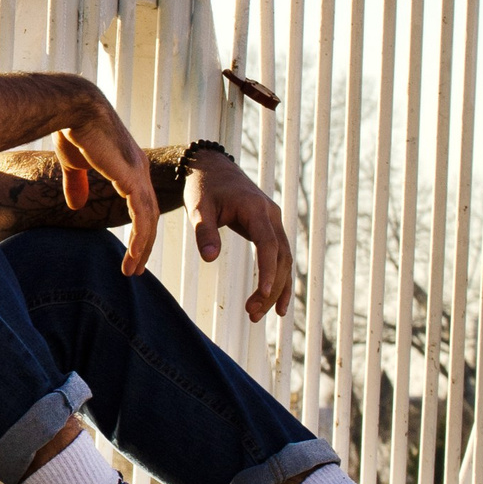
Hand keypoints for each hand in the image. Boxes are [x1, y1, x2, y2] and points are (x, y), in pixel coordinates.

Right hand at [54, 90, 156, 277]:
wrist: (73, 108)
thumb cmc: (73, 129)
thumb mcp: (74, 163)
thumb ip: (77, 184)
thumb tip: (76, 205)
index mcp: (129, 167)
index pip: (140, 203)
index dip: (138, 227)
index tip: (131, 250)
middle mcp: (140, 171)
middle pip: (149, 214)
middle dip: (144, 243)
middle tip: (136, 268)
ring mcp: (138, 174)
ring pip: (148, 219)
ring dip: (143, 247)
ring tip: (133, 270)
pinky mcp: (131, 177)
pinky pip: (142, 215)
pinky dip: (141, 237)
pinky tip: (135, 254)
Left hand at [185, 148, 290, 321]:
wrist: (213, 169)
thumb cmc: (203, 188)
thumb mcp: (198, 207)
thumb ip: (204, 231)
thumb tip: (210, 259)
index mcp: (255, 208)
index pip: (267, 243)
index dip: (267, 270)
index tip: (262, 294)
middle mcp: (271, 215)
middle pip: (280, 257)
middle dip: (270, 288)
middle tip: (252, 314)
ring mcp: (274, 222)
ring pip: (284, 260)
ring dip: (275, 289)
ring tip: (259, 314)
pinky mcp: (271, 229)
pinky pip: (281, 258)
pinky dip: (280, 280)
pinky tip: (275, 304)